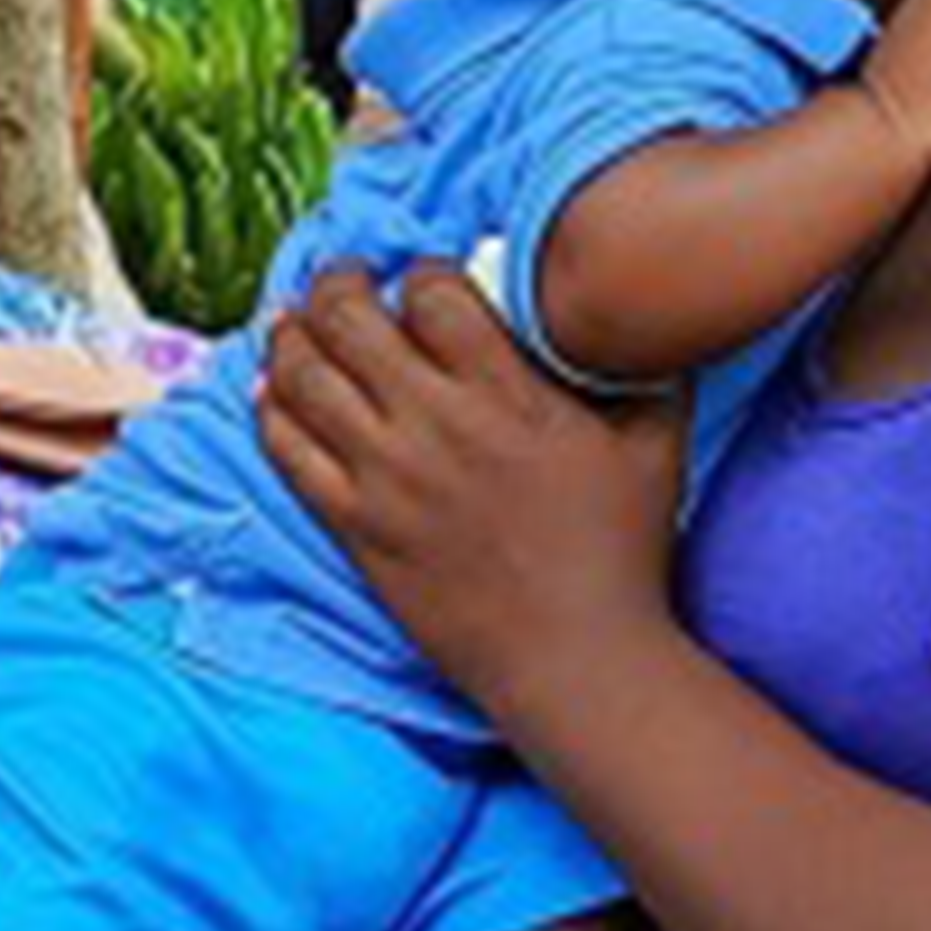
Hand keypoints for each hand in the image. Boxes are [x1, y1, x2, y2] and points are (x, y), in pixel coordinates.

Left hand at [257, 264, 689, 705]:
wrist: (575, 658)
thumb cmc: (622, 553)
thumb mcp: (657, 444)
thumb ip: (647, 369)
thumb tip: (638, 319)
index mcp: (504, 394)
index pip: (430, 291)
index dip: (420, 271)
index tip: (426, 281)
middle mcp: (433, 425)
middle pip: (347, 318)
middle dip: (338, 282)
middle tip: (347, 279)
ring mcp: (384, 478)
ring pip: (302, 376)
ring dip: (292, 335)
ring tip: (299, 322)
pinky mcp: (355, 527)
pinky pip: (286, 450)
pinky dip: (273, 408)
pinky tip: (277, 389)